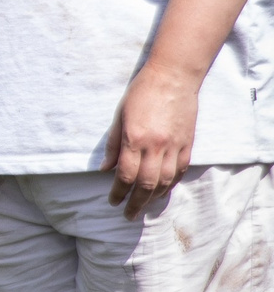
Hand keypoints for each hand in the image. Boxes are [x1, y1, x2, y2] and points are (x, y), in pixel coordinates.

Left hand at [105, 64, 198, 217]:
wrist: (173, 77)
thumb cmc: (141, 93)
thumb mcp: (119, 116)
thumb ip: (113, 144)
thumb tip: (104, 170)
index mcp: (135, 138)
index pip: (125, 174)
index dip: (118, 192)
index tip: (113, 201)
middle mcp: (156, 146)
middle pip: (146, 183)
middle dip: (136, 202)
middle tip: (128, 215)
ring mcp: (174, 146)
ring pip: (165, 181)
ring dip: (154, 198)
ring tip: (144, 207)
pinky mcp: (188, 143)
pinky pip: (180, 170)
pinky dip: (171, 184)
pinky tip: (163, 192)